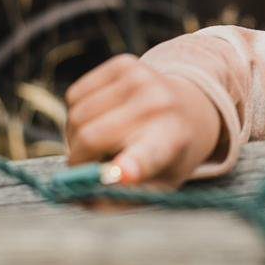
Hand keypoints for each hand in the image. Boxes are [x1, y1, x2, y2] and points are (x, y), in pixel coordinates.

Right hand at [65, 55, 222, 188]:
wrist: (191, 107)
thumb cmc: (168, 155)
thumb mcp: (155, 187)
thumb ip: (117, 200)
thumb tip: (80, 197)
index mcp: (170, 143)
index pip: (148, 156)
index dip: (133, 166)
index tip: (124, 174)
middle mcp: (157, 105)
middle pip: (88, 138)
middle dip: (77, 160)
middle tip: (89, 166)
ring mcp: (140, 79)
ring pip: (74, 116)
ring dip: (75, 137)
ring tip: (101, 141)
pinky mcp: (123, 64)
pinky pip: (74, 95)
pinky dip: (77, 113)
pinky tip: (103, 116)